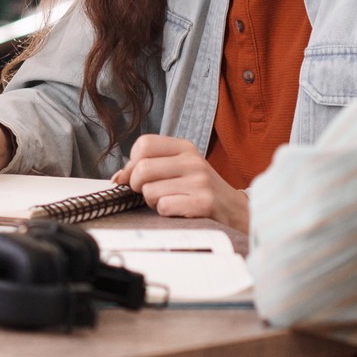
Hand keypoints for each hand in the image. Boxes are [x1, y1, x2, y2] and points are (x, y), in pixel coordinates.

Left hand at [112, 134, 248, 231]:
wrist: (237, 212)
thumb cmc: (201, 190)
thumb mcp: (180, 169)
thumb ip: (151, 166)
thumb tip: (118, 177)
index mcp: (184, 147)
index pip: (143, 144)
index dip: (131, 163)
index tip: (135, 177)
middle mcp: (192, 160)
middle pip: (142, 168)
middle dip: (137, 186)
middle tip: (148, 193)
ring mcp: (199, 181)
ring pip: (150, 191)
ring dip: (152, 202)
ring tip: (170, 201)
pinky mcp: (203, 203)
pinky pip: (164, 207)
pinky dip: (165, 213)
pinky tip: (179, 211)